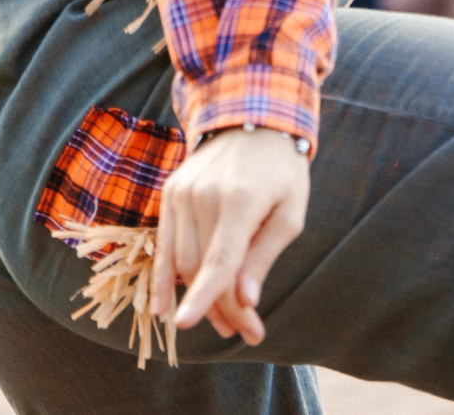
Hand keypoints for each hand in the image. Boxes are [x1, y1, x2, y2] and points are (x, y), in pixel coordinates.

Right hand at [151, 128, 310, 347]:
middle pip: (202, 266)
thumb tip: (246, 300)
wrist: (250, 120)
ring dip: (198, 297)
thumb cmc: (281, 173)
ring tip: (224, 324)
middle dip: (221, 307)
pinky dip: (164, 276)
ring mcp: (181, 192)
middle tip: (245, 333)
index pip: (219, 258)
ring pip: (182, 260)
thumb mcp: (290, 214)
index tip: (188, 326)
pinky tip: (163, 306)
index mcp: (240, 199)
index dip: (206, 296)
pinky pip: (165, 243)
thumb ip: (264, 256)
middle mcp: (203, 194)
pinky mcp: (170, 193)